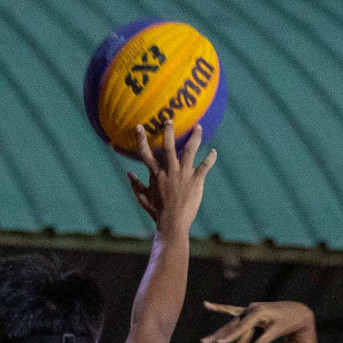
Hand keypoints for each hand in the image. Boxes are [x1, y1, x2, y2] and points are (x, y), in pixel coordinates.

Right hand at [127, 121, 217, 236]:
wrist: (172, 223)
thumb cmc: (157, 213)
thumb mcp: (143, 198)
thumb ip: (136, 185)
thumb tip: (128, 174)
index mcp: (156, 174)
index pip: (146, 154)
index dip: (141, 140)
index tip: (139, 127)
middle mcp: (170, 171)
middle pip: (168, 146)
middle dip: (168, 131)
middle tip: (169, 119)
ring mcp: (183, 174)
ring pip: (189, 151)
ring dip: (195, 138)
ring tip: (199, 127)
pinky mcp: (196, 181)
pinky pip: (204, 166)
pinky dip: (210, 158)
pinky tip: (214, 151)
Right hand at [201, 300, 314, 342]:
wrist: (297, 311)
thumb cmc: (288, 322)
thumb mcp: (277, 331)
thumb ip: (264, 341)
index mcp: (258, 311)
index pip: (241, 327)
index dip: (230, 337)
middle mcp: (251, 308)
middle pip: (232, 325)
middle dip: (218, 336)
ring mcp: (249, 309)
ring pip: (231, 323)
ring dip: (218, 333)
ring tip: (204, 341)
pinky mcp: (249, 311)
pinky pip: (232, 311)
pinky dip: (220, 309)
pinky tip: (207, 305)